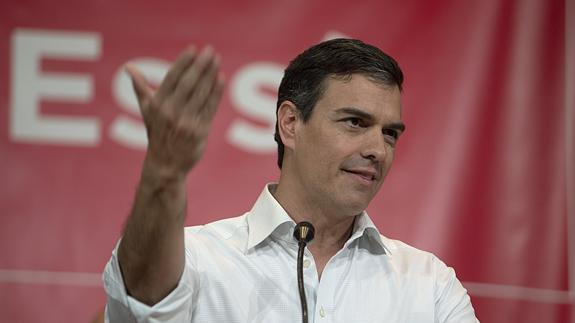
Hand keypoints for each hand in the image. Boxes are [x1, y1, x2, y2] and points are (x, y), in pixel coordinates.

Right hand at [126, 46, 224, 178]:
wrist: (165, 165)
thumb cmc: (157, 134)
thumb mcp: (147, 112)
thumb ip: (140, 88)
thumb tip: (129, 68)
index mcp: (157, 105)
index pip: (172, 78)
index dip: (183, 63)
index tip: (193, 49)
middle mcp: (171, 113)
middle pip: (188, 84)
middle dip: (200, 66)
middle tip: (210, 51)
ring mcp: (186, 123)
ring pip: (200, 94)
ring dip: (210, 76)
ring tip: (217, 61)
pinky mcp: (199, 132)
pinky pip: (209, 108)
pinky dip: (216, 93)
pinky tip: (221, 79)